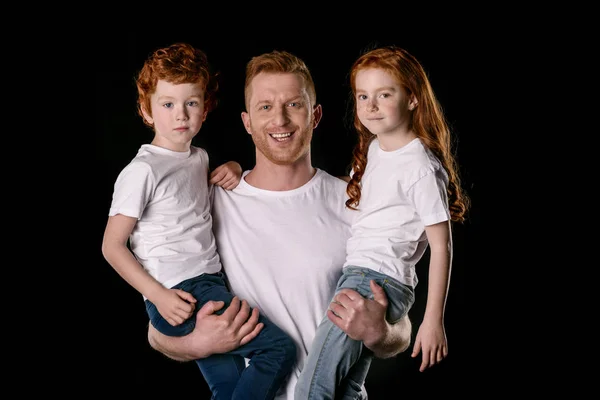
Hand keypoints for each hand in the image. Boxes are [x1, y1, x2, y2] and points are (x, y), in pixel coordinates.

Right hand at [148, 296, 263, 359]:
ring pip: (250, 325)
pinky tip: (261, 324)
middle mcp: (232, 329)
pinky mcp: (237, 344)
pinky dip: (257, 330)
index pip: (235, 308)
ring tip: (255, 310)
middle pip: (244, 314)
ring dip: (254, 316)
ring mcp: (236, 337)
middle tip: (245, 302)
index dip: (236, 301)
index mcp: (224, 321)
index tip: (236, 299)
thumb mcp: (202, 313)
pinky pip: (250, 337)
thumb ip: (212, 305)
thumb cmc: (201, 329)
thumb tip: (223, 303)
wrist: (200, 345)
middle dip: (246, 306)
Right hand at [153, 288, 196, 326]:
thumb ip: (188, 296)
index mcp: (177, 302)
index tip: (191, 304)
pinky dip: (178, 322)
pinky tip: (179, 317)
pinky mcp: (166, 318)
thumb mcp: (179, 292)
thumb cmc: (169, 293)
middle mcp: (173, 310)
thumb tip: (195, 301)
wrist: (158, 296)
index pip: (189, 309)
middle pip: (186, 316)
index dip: (193, 306)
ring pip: (181, 321)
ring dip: (185, 318)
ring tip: (184, 313)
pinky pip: (174, 324)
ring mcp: (169, 315)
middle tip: (188, 308)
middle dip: (190, 312)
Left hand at [210, 161, 241, 189]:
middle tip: (217, 180)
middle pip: (220, 183)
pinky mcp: (237, 182)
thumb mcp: (220, 167)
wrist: (237, 166)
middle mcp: (231, 173)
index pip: (218, 177)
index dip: (212, 181)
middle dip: (217, 183)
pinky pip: (229, 188)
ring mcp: (234, 178)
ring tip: (222, 181)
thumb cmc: (228, 167)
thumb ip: (214, 173)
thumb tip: (209, 179)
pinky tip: (226, 183)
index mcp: (226, 168)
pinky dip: (226, 187)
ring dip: (222, 185)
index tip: (209, 182)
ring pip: (224, 186)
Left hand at [327, 280, 387, 347]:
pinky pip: (333, 318)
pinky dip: (330, 314)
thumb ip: (378, 291)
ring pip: (335, 307)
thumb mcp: (382, 302)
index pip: (347, 292)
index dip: (344, 291)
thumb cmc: (379, 317)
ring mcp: (348, 318)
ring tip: (334, 305)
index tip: (343, 293)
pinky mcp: (345, 326)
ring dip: (333, 305)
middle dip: (338, 297)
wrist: (377, 334)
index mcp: (361, 301)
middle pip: (340, 298)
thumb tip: (372, 281)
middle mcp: (353, 309)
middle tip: (338, 299)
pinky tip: (330, 312)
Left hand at [411, 318, 447, 371]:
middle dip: (429, 365)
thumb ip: (416, 348)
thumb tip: (413, 356)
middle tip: (426, 366)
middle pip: (432, 361)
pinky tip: (440, 357)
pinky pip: (445, 354)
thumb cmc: (424, 328)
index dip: (423, 367)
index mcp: (426, 347)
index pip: (425, 361)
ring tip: (432, 362)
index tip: (421, 369)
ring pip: (439, 359)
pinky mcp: (445, 343)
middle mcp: (434, 348)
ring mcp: (440, 346)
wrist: (434, 320)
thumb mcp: (418, 338)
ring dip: (436, 362)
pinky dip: (442, 357)